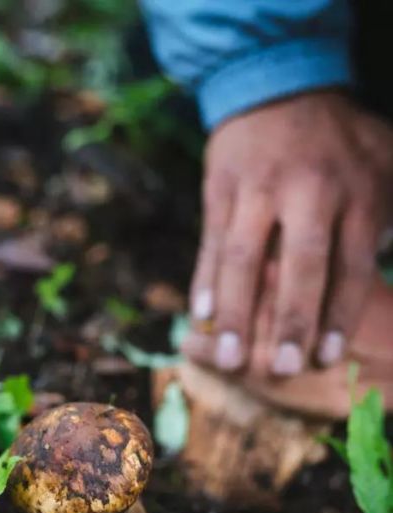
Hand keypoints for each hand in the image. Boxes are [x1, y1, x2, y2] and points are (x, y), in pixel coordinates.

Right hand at [184, 91, 392, 375]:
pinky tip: (199, 317)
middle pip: (299, 264)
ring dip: (235, 311)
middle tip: (281, 369)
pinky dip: (205, 281)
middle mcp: (306, 190)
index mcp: (354, 190)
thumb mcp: (384, 163)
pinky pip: (210, 242)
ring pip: (243, 257)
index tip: (326, 358)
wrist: (276, 83)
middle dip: (290, 320)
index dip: (338, 314)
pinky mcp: (220, 189)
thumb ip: (392, 213)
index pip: (350, 264)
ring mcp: (257, 188)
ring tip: (229, 357)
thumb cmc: (338, 141)